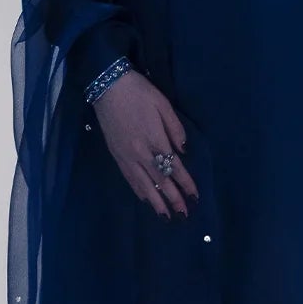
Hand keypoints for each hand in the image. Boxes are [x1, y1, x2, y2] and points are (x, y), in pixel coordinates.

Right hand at [91, 68, 199, 218]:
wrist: (107, 86)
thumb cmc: (139, 92)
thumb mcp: (164, 104)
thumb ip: (176, 129)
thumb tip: (183, 152)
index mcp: (155, 140)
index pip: (174, 168)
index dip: (185, 184)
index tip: (195, 197)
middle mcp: (141, 153)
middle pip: (160, 181)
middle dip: (173, 199)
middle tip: (184, 215)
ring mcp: (126, 156)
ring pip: (143, 185)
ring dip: (156, 202)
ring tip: (166, 217)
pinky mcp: (116, 155)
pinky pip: (129, 179)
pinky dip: (139, 191)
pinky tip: (146, 200)